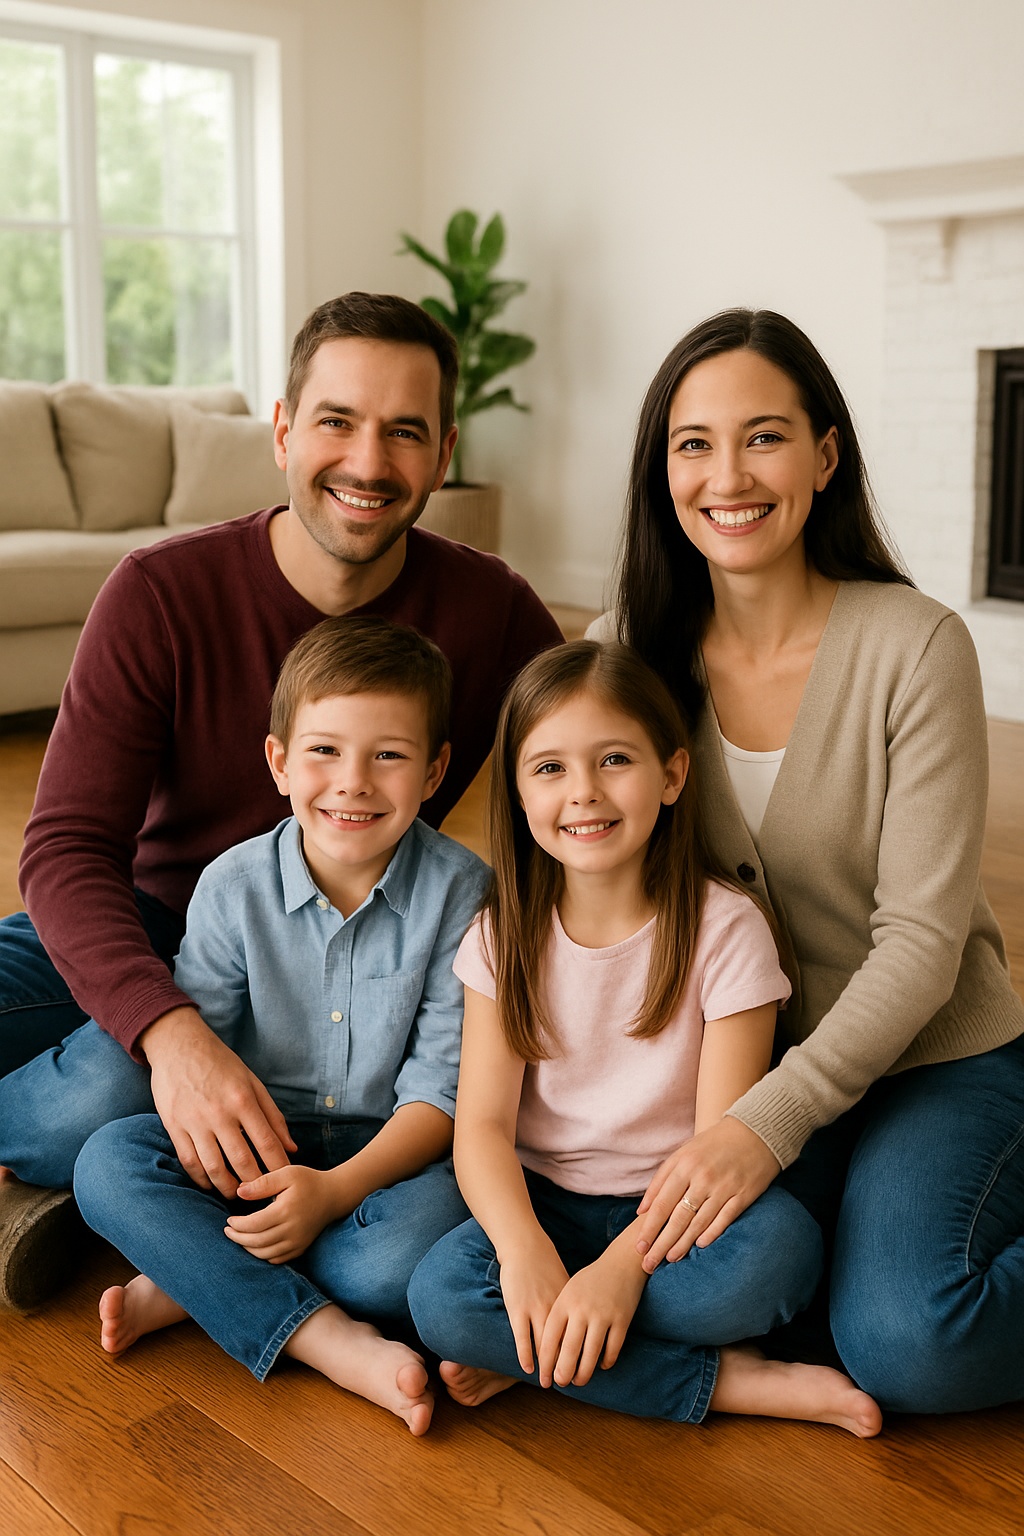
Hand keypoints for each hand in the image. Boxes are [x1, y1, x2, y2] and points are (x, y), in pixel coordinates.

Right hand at [141, 1006, 295, 1197]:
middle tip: (262, 1195)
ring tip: (237, 1194)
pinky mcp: (174, 1126)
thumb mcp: (252, 1082)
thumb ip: (273, 1116)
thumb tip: (291, 1148)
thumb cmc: (221, 1063)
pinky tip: (210, 1184)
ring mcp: (195, 1121)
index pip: (267, 1143)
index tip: (284, 1180)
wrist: (179, 1046)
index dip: (278, 1166)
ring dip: (228, 1187)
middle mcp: (220, 1113)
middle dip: (256, 1183)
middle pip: (242, 1161)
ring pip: (214, 1168)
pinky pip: (189, 1161)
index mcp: (243, 1100)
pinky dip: (201, 1179)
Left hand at [225, 1165, 335, 1263]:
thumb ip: (262, 1183)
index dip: (237, 1225)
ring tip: (239, 1238)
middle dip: (238, 1238)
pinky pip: (277, 1259)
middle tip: (228, 1231)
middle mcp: (292, 1230)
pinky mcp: (301, 1248)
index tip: (229, 1220)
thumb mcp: (287, 1174)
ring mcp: (297, 1242)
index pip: (253, 1225)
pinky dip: (263, 1256)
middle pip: (256, 1242)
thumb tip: (239, 1192)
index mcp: (286, 1211)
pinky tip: (256, 1246)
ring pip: (265, 1254)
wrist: (334, 1195)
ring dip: (248, 1249)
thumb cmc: (308, 1181)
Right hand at [497, 1238, 570, 1375]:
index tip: (585, 1370)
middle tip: (568, 1384)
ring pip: (544, 1346)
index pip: (579, 1335)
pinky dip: (526, 1356)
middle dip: (566, 1367)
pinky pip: (522, 1339)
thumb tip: (582, 1321)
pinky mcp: (517, 1309)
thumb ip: (572, 1303)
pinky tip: (528, 1369)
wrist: (524, 1245)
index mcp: (569, 1302)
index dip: (583, 1354)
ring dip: (546, 1367)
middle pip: (564, 1344)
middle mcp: (555, 1308)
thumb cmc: (545, 1263)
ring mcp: (535, 1309)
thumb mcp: (565, 1282)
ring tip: (548, 1382)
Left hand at [537, 1243, 647, 1388]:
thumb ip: (559, 1317)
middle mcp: (582, 1309)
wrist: (620, 1263)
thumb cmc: (589, 1281)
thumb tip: (548, 1350)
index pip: (550, 1337)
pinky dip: (606, 1361)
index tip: (543, 1376)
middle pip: (569, 1349)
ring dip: (584, 1373)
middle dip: (563, 1372)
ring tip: (579, 1381)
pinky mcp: (622, 1320)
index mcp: (565, 1302)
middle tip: (560, 1383)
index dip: (546, 1360)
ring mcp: (603, 1315)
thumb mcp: (569, 1292)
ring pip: (591, 1354)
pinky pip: (613, 1349)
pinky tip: (601, 1366)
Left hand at [634, 1117, 779, 1271]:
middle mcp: (703, 1178)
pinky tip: (700, 1246)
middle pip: (678, 1218)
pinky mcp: (743, 1195)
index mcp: (685, 1165)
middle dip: (661, 1243)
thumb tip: (642, 1210)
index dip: (649, 1228)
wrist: (754, 1131)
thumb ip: (661, 1179)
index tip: (638, 1247)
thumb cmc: (712, 1144)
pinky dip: (711, 1233)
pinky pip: (724, 1219)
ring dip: (683, 1243)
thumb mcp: (683, 1153)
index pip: (662, 1204)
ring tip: (670, 1259)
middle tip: (649, 1264)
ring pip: (699, 1222)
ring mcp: (724, 1187)